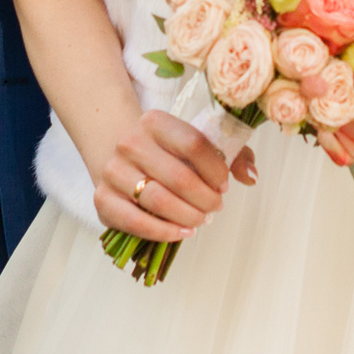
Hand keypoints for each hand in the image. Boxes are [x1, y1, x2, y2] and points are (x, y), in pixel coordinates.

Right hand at [90, 109, 232, 239]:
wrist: (118, 154)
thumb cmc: (166, 152)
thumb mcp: (197, 141)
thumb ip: (232, 155)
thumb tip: (251, 177)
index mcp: (155, 121)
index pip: (193, 144)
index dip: (215, 169)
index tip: (224, 185)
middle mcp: (130, 143)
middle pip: (179, 177)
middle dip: (206, 199)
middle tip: (215, 207)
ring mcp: (113, 171)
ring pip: (159, 201)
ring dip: (189, 216)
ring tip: (202, 219)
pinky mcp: (102, 199)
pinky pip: (136, 222)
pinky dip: (164, 232)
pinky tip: (183, 232)